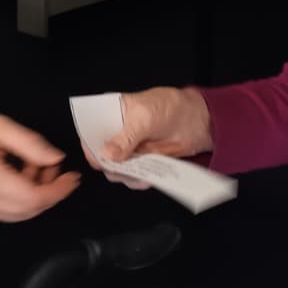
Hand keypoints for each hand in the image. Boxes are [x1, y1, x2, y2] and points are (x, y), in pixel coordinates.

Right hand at [0, 108, 79, 221]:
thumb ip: (30, 144)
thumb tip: (55, 158)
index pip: (34, 198)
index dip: (58, 191)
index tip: (71, 178)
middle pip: (29, 211)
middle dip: (49, 193)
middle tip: (55, 169)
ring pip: (19, 214)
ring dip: (35, 196)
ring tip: (36, 167)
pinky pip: (6, 211)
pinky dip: (20, 198)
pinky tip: (20, 175)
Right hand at [83, 87, 212, 189]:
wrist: (197, 121)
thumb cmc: (170, 107)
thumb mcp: (145, 118)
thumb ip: (126, 137)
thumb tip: (107, 154)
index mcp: (110, 112)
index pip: (89, 130)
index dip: (90, 145)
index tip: (99, 157)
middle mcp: (115, 132)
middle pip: (99, 154)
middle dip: (108, 164)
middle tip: (121, 167)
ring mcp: (128, 148)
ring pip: (114, 168)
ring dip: (124, 175)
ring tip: (138, 174)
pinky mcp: (140, 161)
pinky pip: (131, 175)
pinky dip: (136, 180)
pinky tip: (145, 179)